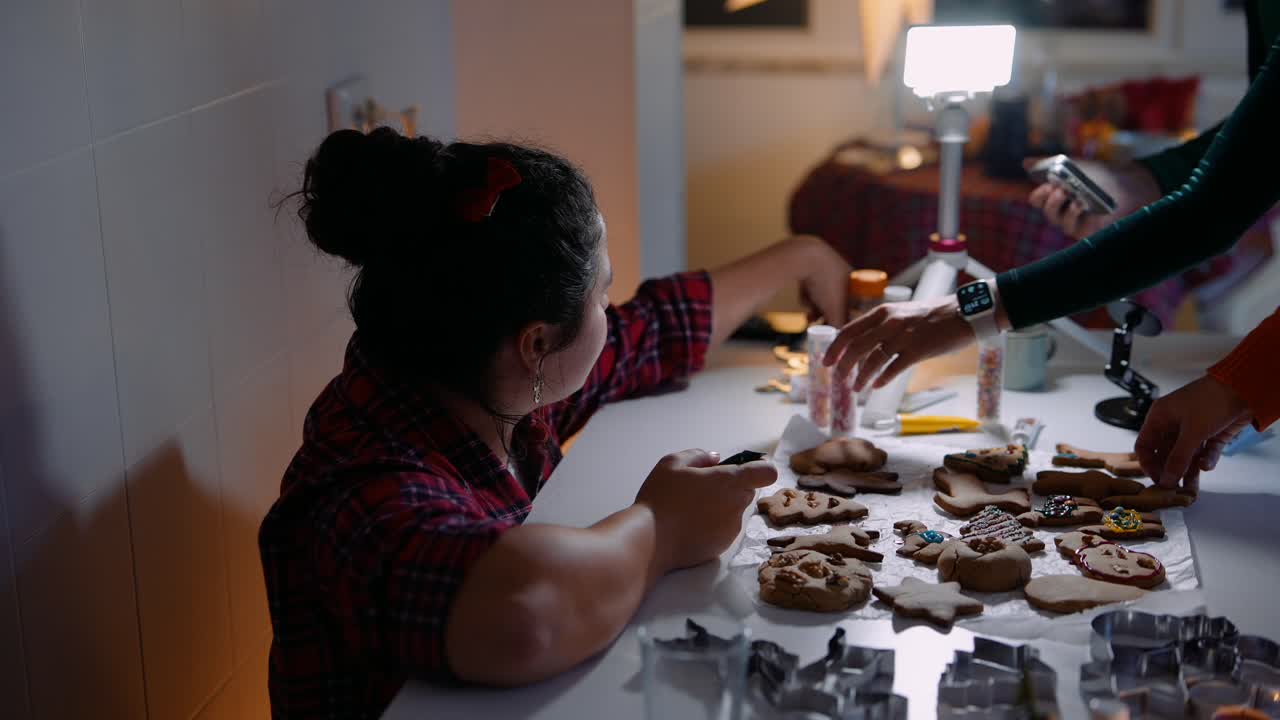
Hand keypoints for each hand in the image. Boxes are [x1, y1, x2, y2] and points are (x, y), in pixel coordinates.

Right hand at [635, 449, 776, 570]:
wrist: (649, 540)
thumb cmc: (661, 497)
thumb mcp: (672, 463)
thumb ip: (698, 456)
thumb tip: (715, 459)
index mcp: (730, 481)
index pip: (767, 473)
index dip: (759, 469)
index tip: (743, 469)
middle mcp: (737, 506)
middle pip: (748, 492)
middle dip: (731, 488)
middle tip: (702, 489)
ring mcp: (731, 529)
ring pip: (734, 512)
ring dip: (721, 508)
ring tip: (690, 510)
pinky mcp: (722, 547)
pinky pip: (723, 530)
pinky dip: (712, 526)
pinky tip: (689, 526)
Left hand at [793, 235, 852, 325]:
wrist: (804, 257)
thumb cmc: (824, 283)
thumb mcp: (834, 310)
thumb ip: (838, 326)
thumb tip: (839, 340)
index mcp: (856, 283)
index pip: (854, 308)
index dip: (843, 321)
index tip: (833, 330)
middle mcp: (845, 275)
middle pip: (837, 304)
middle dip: (826, 317)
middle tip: (818, 325)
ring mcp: (828, 269)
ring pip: (823, 298)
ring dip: (815, 308)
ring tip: (808, 317)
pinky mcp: (812, 267)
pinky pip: (812, 288)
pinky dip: (808, 295)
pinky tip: (803, 295)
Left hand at [823, 295, 974, 391]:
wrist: (964, 313)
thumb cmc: (934, 314)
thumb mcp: (902, 312)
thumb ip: (883, 324)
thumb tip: (863, 341)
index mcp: (883, 311)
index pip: (849, 330)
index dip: (835, 348)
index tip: (826, 361)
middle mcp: (889, 322)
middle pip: (856, 347)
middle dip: (843, 365)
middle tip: (839, 378)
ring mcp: (903, 336)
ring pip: (872, 360)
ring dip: (861, 376)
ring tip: (856, 388)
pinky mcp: (918, 350)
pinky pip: (893, 368)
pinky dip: (882, 378)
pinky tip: (876, 386)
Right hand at [1023, 157, 1159, 237]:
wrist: (1129, 182)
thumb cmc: (1102, 175)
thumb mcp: (1075, 165)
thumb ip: (1050, 163)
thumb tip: (1025, 163)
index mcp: (1058, 197)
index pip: (1038, 200)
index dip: (1039, 194)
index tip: (1044, 185)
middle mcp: (1064, 211)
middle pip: (1046, 211)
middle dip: (1048, 199)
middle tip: (1055, 188)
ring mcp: (1076, 223)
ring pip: (1058, 220)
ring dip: (1059, 206)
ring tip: (1066, 193)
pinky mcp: (1087, 231)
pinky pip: (1073, 227)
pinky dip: (1073, 214)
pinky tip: (1079, 204)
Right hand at [1134, 375, 1251, 489]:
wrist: (1244, 388)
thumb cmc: (1211, 400)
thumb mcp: (1192, 432)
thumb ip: (1178, 458)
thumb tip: (1166, 480)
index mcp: (1160, 417)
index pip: (1145, 445)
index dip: (1148, 464)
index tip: (1157, 480)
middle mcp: (1173, 423)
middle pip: (1166, 454)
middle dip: (1172, 471)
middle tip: (1176, 489)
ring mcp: (1192, 429)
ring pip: (1186, 456)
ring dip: (1189, 471)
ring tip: (1192, 489)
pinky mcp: (1210, 433)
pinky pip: (1204, 452)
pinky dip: (1205, 460)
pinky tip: (1206, 466)